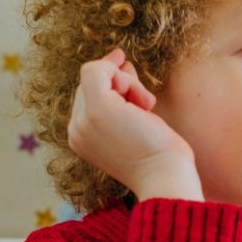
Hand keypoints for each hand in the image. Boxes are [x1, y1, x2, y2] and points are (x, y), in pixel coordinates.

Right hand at [67, 48, 203, 200]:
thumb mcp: (137, 126)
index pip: (88, 98)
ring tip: (147, 107)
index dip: (111, 87)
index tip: (133, 85)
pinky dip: (123, 76)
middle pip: (90, 84)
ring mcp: (83, 120)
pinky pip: (98, 70)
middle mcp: (76, 131)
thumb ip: (125, 100)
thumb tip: (122, 62)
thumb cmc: (160, 158)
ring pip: (94, 74)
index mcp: (82, 140)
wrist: (165, 179)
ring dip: (127, 82)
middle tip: (146, 103)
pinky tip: (143, 102)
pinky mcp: (97, 108)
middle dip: (120, 83)